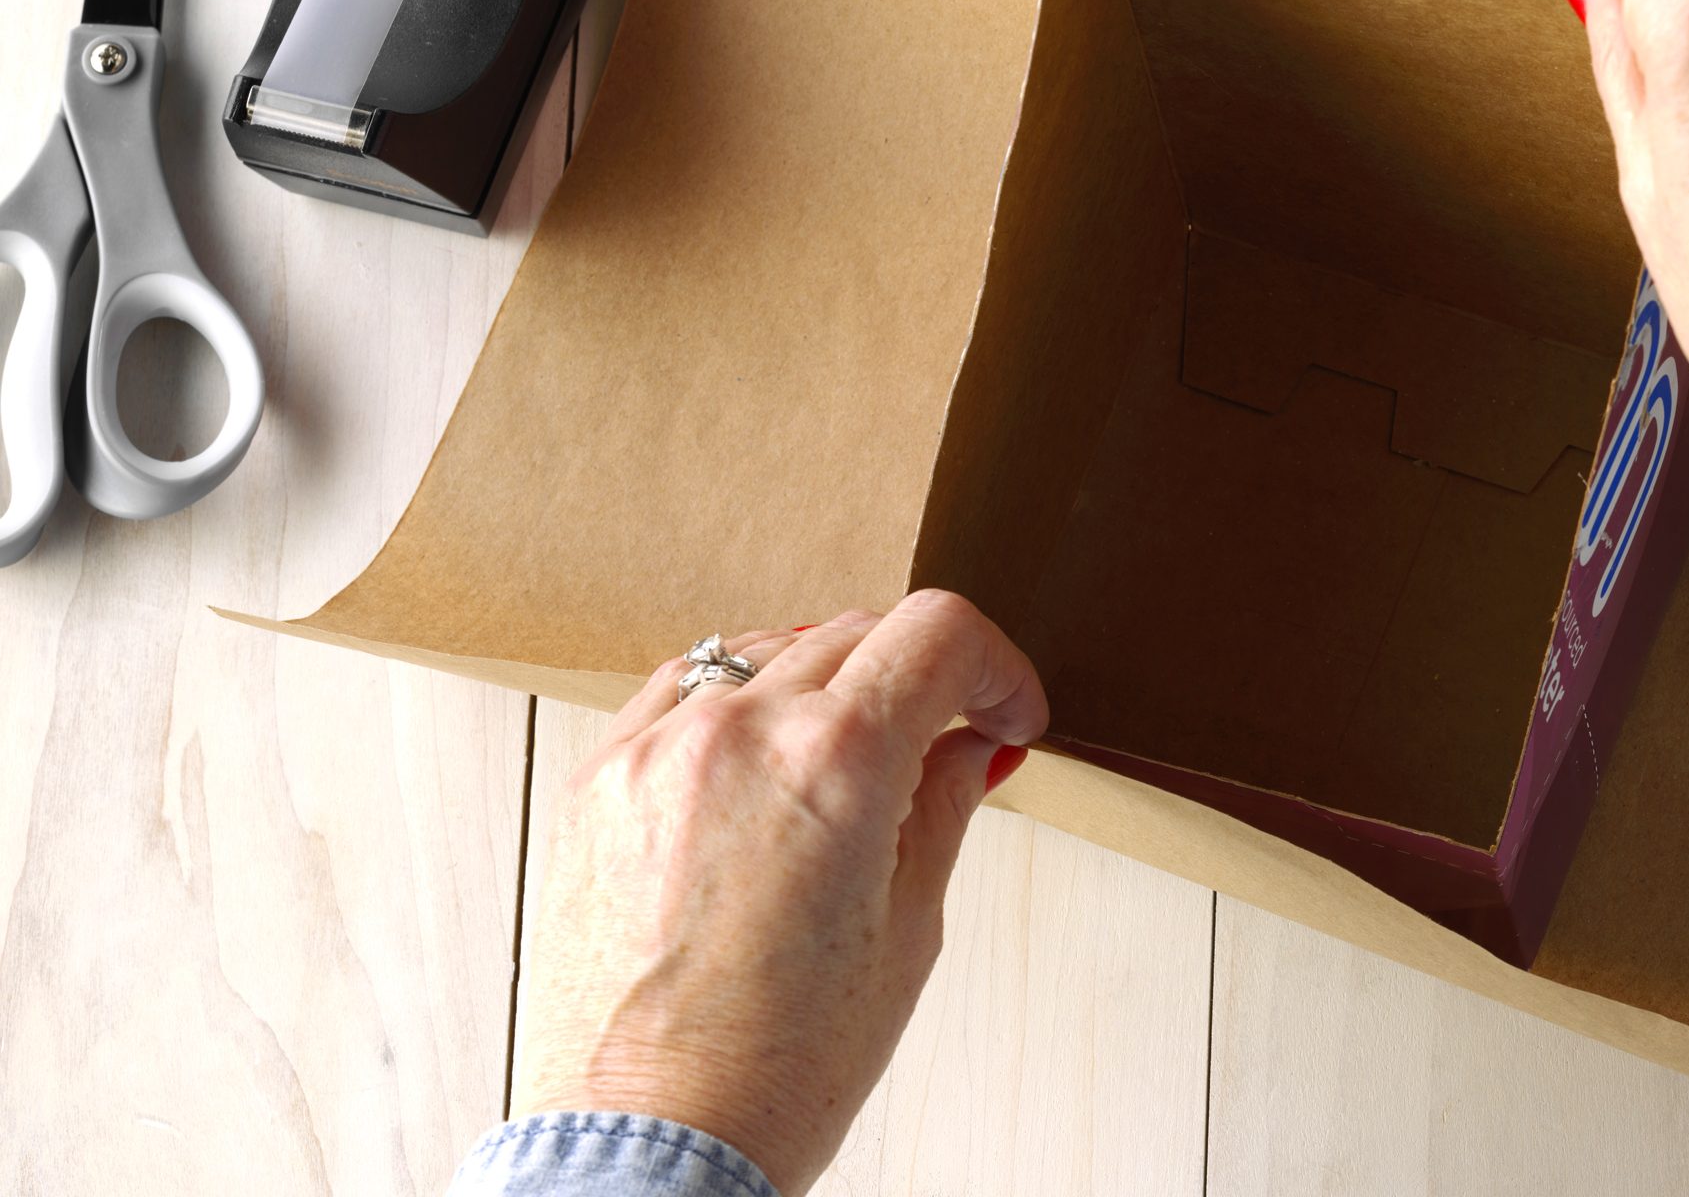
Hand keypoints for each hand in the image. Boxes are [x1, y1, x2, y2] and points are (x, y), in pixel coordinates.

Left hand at [515, 592, 1047, 1192]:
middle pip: (860, 631)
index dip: (997, 667)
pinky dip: (741, 704)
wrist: (651, 1143)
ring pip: (772, 650)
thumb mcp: (907, 931)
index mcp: (834, 761)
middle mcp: (738, 731)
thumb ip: (943, 806)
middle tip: (949, 740)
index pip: (939, 633)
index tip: (1004, 712)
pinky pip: (685, 689)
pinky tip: (765, 762)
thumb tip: (968, 746)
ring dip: (831, 681)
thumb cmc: (774, 1069)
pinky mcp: (599, 778)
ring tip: (853, 764)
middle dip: (922, 676)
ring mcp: (656, 748)